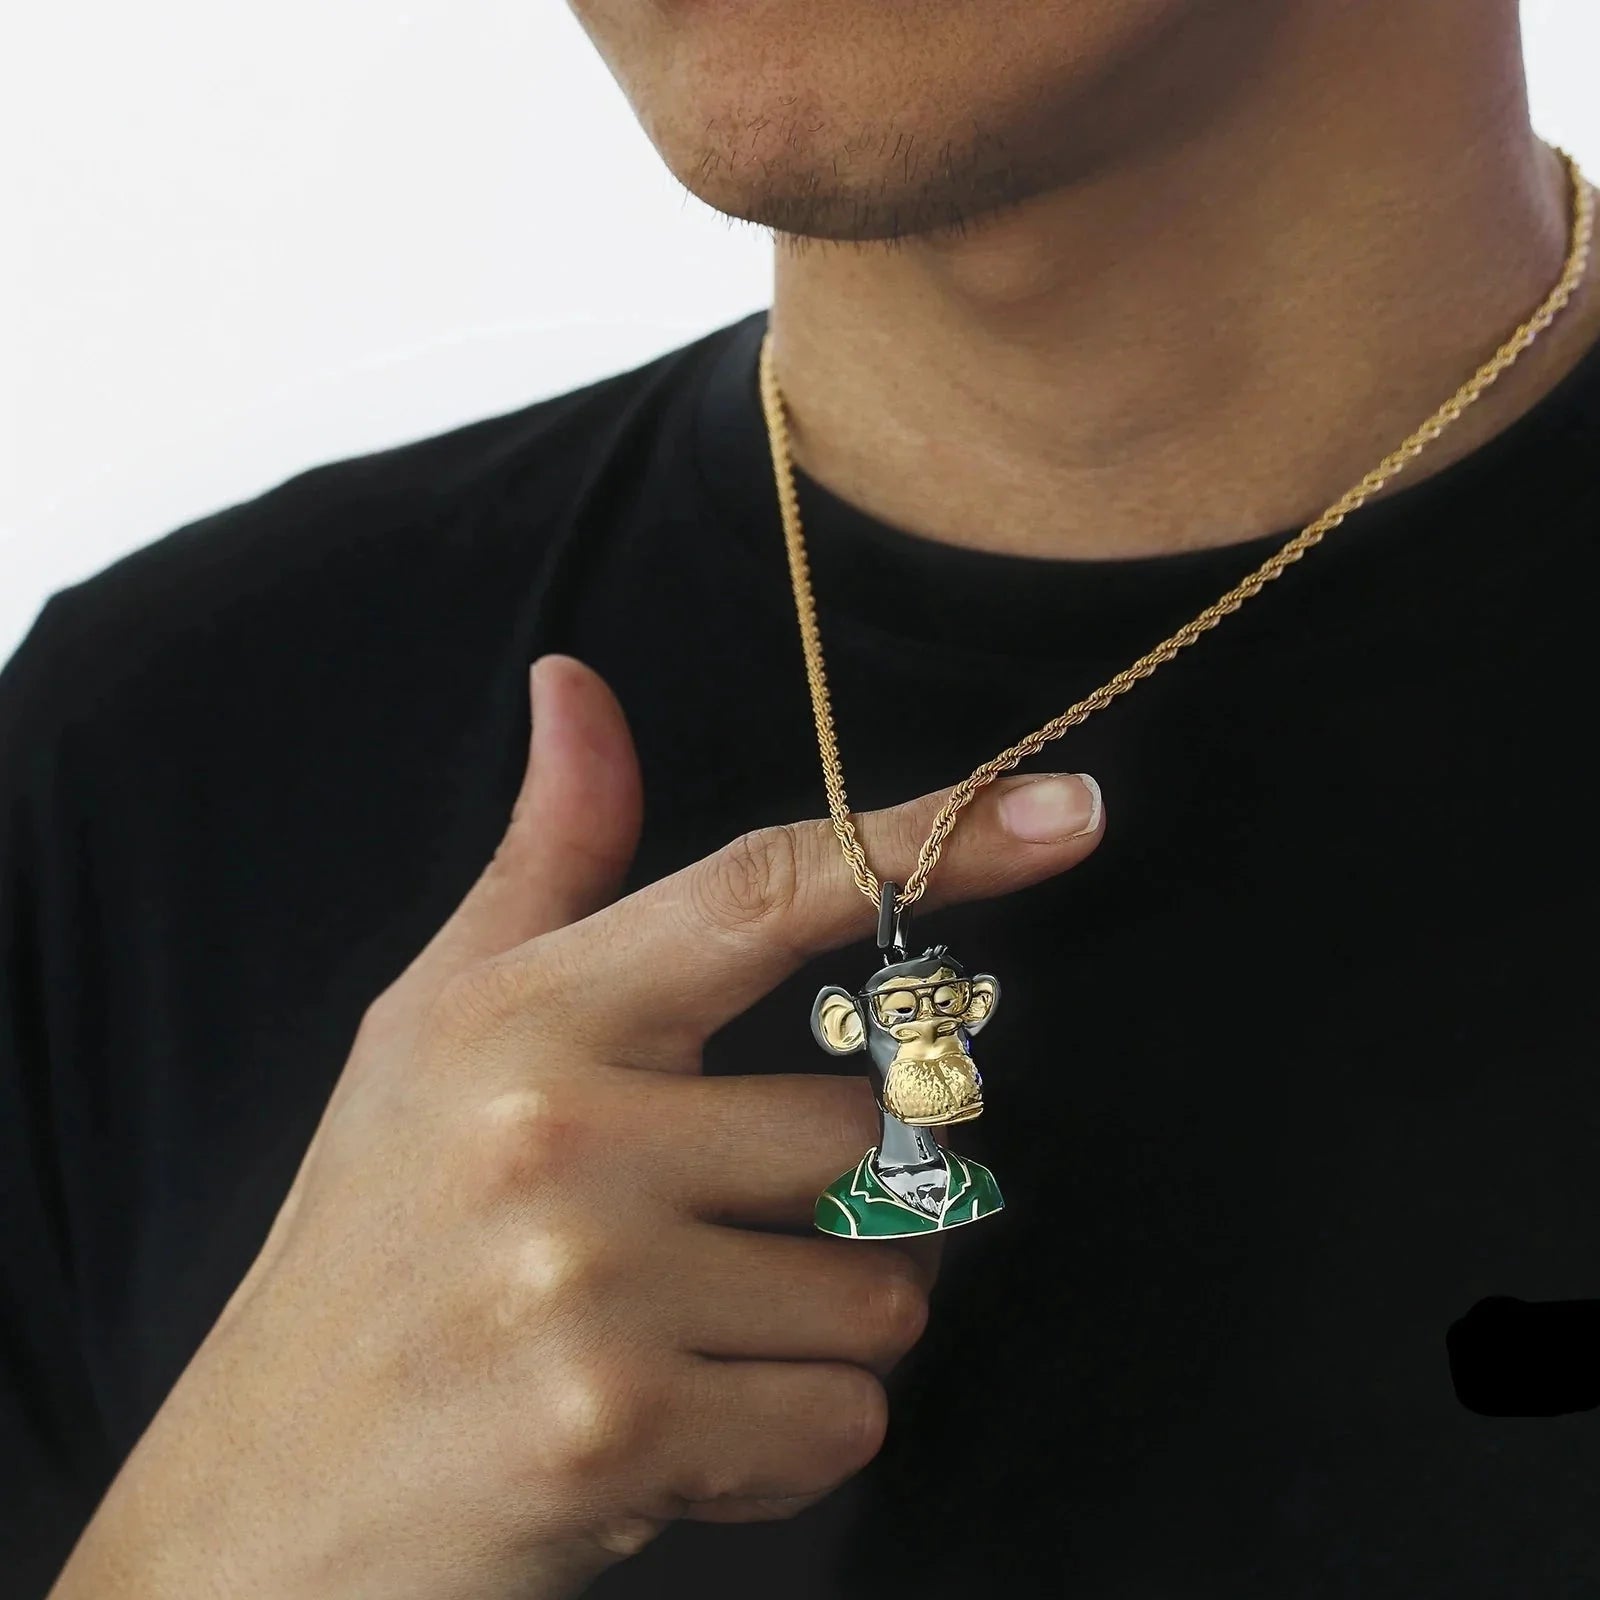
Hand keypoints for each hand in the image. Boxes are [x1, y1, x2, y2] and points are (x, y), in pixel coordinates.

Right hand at [48, 655, 1104, 1599]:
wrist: (260, 1496)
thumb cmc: (371, 1237)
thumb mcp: (435, 1028)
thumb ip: (549, 861)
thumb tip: (576, 684)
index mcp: (525, 1013)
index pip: (759, 892)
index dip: (926, 842)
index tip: (1066, 810)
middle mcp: (559, 1131)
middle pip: (868, 1126)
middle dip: (835, 1195)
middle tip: (711, 1238)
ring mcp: (590, 1284)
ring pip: (880, 1286)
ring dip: (815, 1325)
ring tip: (680, 1338)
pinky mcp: (619, 1431)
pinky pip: (842, 1421)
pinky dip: (788, 1441)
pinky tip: (675, 1434)